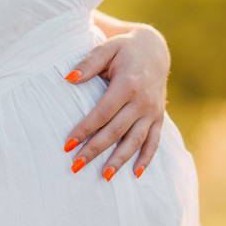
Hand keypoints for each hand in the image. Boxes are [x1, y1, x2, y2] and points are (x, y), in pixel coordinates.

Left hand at [63, 24, 169, 179]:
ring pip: (135, 141)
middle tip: (75, 165)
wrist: (154, 48)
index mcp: (127, 85)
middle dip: (95, 150)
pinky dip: (147, 158)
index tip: (67, 144)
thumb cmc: (124, 49)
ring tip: (104, 176)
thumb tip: (69, 79)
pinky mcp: (158, 117)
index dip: (84, 129)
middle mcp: (142, 101)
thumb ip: (89, 63)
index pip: (102, 113)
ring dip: (120, 160)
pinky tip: (136, 174)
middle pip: (116, 131)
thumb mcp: (106, 48)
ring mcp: (152, 111)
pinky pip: (154, 141)